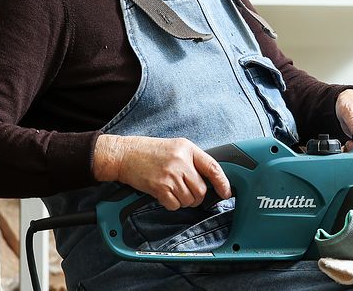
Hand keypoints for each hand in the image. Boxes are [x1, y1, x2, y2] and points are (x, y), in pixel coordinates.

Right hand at [93, 134, 230, 210]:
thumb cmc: (150, 152)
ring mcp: (170, 175)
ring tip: (173, 192)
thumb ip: (192, 160)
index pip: (212, 167)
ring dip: (184, 201)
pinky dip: (171, 205)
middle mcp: (181, 161)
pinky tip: (164, 195)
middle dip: (197, 197)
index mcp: (188, 149)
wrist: (125, 155)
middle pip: (201, 189)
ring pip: (189, 199)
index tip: (226, 193)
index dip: (223, 182)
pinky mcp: (159, 187)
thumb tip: (209, 179)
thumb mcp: (176, 148)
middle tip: (188, 194)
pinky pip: (174, 205)